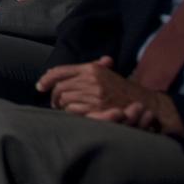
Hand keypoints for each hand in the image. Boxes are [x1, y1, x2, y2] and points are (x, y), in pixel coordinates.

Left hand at [37, 56, 183, 136]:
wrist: (143, 103)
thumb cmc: (121, 89)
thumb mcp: (105, 73)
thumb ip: (83, 70)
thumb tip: (56, 70)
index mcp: (91, 68)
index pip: (60, 71)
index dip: (47, 78)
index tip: (39, 86)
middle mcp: (91, 79)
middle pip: (60, 87)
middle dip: (53, 96)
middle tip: (54, 102)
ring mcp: (94, 94)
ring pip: (65, 100)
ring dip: (61, 106)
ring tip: (63, 109)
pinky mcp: (97, 108)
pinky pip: (74, 111)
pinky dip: (70, 114)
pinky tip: (73, 115)